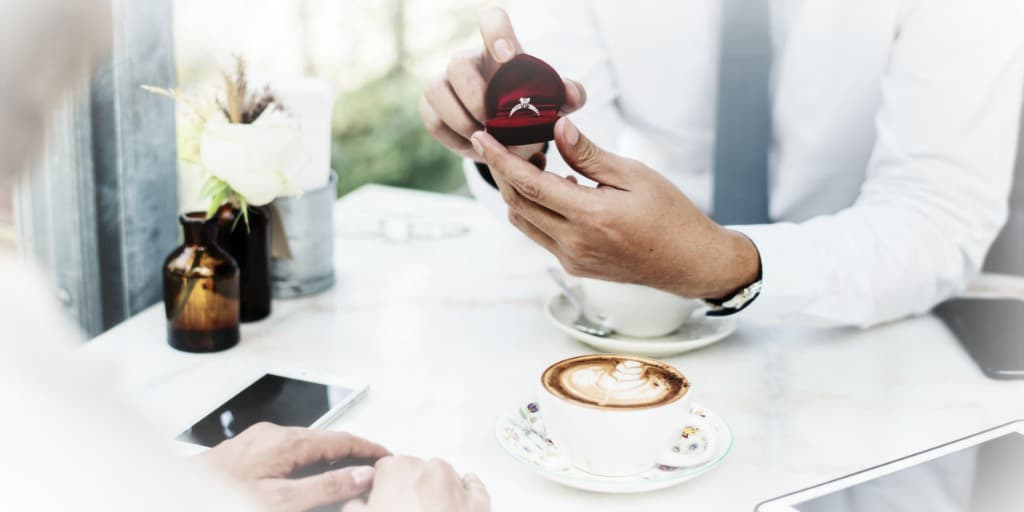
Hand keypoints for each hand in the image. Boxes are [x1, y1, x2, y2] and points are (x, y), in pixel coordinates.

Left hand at [200, 422, 390, 511]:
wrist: (172, 502)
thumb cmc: (222, 502)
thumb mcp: (282, 502)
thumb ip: (324, 487)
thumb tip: (360, 475)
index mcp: (285, 442)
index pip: (341, 439)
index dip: (368, 449)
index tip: (386, 458)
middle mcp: (271, 434)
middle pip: (324, 440)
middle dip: (351, 454)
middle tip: (371, 471)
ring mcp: (256, 442)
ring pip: (304, 446)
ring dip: (328, 459)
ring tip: (345, 477)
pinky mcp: (244, 453)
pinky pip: (285, 453)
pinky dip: (306, 464)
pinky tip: (306, 480)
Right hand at [339, 456, 489, 511]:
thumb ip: (354, 506)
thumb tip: (357, 503)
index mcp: (397, 470)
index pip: (385, 469)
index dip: (383, 488)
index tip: (383, 502)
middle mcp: (430, 470)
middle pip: (416, 473)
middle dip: (410, 491)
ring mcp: (457, 485)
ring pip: (445, 479)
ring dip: (436, 493)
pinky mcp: (479, 504)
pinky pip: (474, 489)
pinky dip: (466, 492)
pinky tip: (455, 503)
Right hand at [419, 6, 585, 161]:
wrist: (505, 137)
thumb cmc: (529, 110)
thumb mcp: (553, 104)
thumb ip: (568, 96)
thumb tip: (571, 95)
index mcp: (499, 49)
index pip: (492, 20)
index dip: (496, 32)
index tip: (507, 56)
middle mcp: (468, 60)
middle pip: (458, 63)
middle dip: (475, 97)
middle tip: (493, 122)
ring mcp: (443, 82)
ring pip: (437, 91)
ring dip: (462, 120)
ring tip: (484, 138)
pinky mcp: (430, 106)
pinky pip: (433, 120)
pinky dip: (453, 138)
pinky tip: (472, 145)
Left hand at [469, 118, 761, 299]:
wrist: (690, 262)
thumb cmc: (671, 215)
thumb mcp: (635, 175)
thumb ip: (590, 155)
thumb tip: (559, 129)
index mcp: (590, 216)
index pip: (529, 185)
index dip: (499, 160)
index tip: (481, 138)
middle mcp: (574, 243)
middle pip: (517, 205)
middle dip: (503, 173)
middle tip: (505, 146)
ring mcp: (572, 259)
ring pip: (524, 222)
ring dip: (518, 193)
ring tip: (534, 165)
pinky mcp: (575, 267)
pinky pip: (542, 235)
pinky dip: (538, 210)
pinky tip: (559, 191)